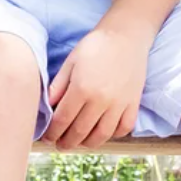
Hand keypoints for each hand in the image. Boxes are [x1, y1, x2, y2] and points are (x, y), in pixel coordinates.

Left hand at [45, 25, 147, 148]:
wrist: (126, 35)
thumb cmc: (95, 46)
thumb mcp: (70, 62)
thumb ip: (57, 87)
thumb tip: (46, 109)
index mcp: (81, 89)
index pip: (62, 120)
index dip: (52, 133)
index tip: (47, 138)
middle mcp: (101, 100)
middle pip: (80, 132)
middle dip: (67, 142)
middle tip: (60, 145)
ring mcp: (119, 104)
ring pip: (101, 135)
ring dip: (87, 143)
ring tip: (79, 143)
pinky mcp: (133, 104)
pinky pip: (123, 128)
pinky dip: (112, 135)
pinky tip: (102, 133)